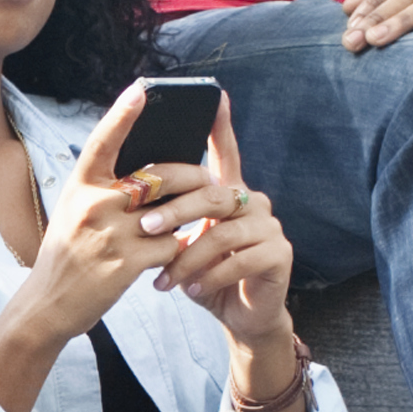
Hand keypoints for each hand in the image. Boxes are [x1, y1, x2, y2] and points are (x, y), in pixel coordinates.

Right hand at [0, 86, 181, 347]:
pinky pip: (171, 246)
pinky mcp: (126, 264)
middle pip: (158, 176)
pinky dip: (179, 250)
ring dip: (188, 217)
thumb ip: (106, 190)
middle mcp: (93, 205)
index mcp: (81, 186)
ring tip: (191, 221)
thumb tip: (156, 173)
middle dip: (192, 176)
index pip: (103, 141)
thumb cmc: (67, 253)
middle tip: (209, 181)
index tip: (142, 91)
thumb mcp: (74, 212)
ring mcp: (110, 234)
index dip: (123, 115)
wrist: (48, 303)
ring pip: (172, 212)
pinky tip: (175, 256)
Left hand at [143, 107, 301, 372]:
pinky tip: (190, 290)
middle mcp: (253, 201)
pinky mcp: (280, 255)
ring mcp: (270, 227)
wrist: (240, 317)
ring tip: (165, 278)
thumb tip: (132, 197)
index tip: (216, 95)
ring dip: (188, 256)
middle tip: (146, 227)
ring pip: (223, 232)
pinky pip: (240, 259)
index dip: (221, 126)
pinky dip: (209, 276)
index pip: (225, 153)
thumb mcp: (184, 244)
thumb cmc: (206, 275)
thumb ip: (172, 219)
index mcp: (229, 193)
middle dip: (175, 210)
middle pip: (212, 194)